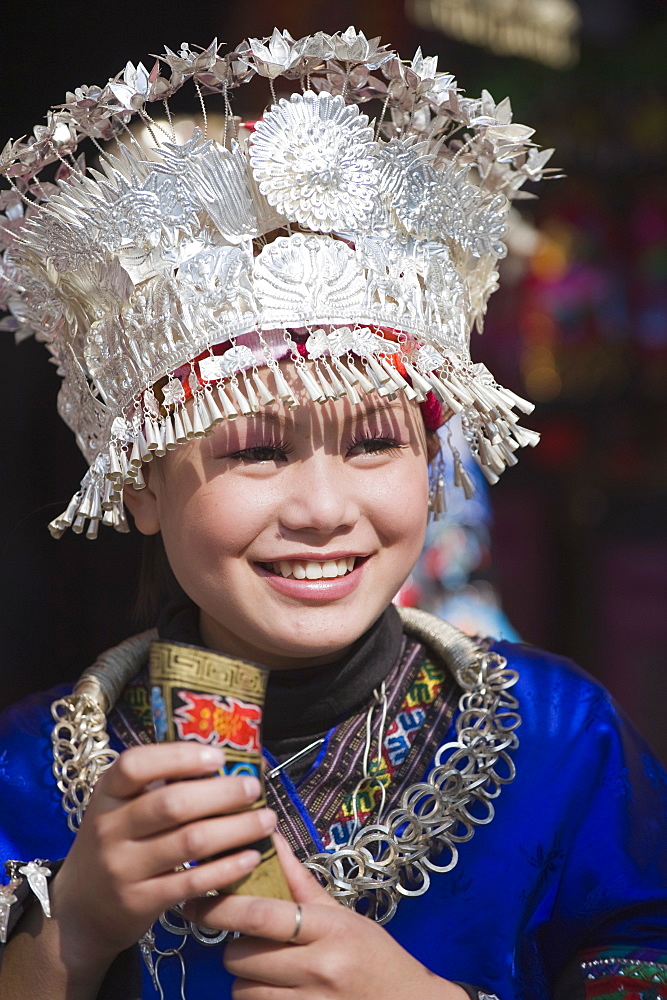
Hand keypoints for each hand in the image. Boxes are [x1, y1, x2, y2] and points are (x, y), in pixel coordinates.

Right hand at [50, 742, 274, 975]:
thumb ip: (159, 784)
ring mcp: (123, 867)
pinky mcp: (140, 901)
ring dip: (235, 829)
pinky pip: (192, 882)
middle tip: (253, 788)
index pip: (135, 765)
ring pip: (189, 842)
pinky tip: (250, 857)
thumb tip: (223, 761)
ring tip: (265, 820)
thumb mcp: (121, 807)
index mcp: (107, 793)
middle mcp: (110, 828)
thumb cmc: (116, 842)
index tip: (218, 756)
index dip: (179, 756)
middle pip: (172, 804)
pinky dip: (226, 868)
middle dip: (221, 793)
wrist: (81, 907)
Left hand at [184, 834, 464, 999]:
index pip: (262, 915)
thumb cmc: (375, 957)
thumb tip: (270, 839)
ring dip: (246, 981)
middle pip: (242, 957)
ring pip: (243, 991)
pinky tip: (277, 992)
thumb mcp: (343, 915)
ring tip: (271, 973)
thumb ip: (300, 882)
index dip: (222, 907)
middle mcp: (319, 969)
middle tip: (253, 943)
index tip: (195, 900)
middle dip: (236, 949)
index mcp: (330, 929)